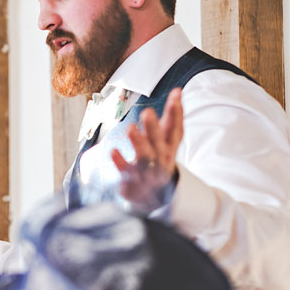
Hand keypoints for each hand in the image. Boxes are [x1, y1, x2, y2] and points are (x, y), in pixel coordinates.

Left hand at [111, 87, 183, 212]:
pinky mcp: (132, 180)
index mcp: (170, 149)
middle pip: (159, 144)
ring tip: (130, 128)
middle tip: (147, 112)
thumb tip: (177, 90)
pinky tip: (112, 150)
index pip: (177, 130)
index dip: (177, 114)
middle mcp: (160, 160)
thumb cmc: (159, 161)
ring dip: (138, 143)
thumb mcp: (166, 141)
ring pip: (144, 158)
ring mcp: (147, 171)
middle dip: (154, 128)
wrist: (154, 198)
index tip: (175, 95)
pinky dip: (120, 162)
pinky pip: (125, 171)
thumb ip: (171, 118)